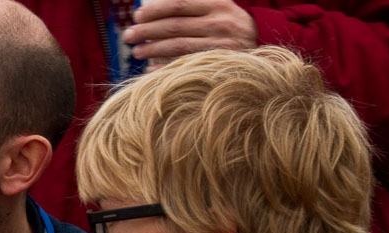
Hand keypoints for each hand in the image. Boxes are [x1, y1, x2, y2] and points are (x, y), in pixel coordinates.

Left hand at [124, 0, 256, 66]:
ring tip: (136, 52)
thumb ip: (191, 3)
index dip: (155, 9)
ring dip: (152, 50)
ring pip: (178, 47)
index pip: (179, 4)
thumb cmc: (227, 24)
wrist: (259, 44)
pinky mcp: (219, 65)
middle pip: (175, 26)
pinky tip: (150, 70)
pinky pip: (185, 67)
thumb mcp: (216, 6)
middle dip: (147, 31)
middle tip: (128, 36)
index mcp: (217, 4)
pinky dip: (165, 68)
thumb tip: (152, 2)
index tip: (137, 15)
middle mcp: (220, 23)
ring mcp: (220, 45)